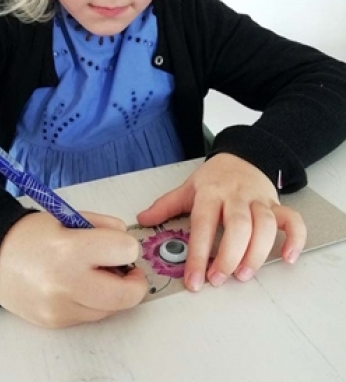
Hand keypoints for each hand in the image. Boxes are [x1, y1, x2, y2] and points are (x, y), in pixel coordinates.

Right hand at [0, 211, 147, 327]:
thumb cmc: (30, 235)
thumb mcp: (69, 217)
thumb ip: (103, 226)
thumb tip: (128, 242)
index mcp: (70, 249)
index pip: (125, 251)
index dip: (128, 246)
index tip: (122, 244)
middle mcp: (66, 284)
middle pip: (126, 295)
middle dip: (134, 281)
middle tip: (128, 269)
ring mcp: (60, 308)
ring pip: (111, 308)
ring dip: (113, 292)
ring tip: (98, 274)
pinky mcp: (56, 323)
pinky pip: (90, 315)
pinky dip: (94, 301)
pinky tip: (80, 285)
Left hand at [137, 153, 306, 290]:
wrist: (242, 155)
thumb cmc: (214, 178)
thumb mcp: (187, 188)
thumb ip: (166, 205)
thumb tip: (142, 219)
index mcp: (210, 193)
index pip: (203, 224)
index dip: (198, 254)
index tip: (194, 280)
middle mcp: (235, 196)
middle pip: (237, 226)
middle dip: (229, 256)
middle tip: (219, 278)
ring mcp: (258, 200)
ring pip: (265, 225)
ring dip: (257, 253)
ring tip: (244, 274)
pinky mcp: (276, 204)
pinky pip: (292, 220)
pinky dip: (294, 239)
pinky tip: (287, 257)